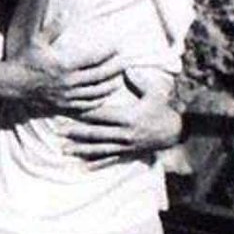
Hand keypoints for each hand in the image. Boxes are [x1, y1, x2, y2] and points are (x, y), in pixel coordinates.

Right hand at [9, 33, 124, 112]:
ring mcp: (66, 96)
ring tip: (119, 80)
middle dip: (115, 69)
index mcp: (64, 65)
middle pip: (99, 76)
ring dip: (110, 87)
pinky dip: (97, 102)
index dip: (108, 53)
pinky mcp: (62, 106)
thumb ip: (54, 27)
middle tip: (126, 63)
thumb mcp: (38, 41)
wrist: (12, 84)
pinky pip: (84, 106)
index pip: (94, 58)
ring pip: (95, 93)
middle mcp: (68, 82)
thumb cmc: (25, 60)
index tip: (118, 47)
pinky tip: (103, 98)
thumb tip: (67, 12)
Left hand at [60, 87, 183, 164]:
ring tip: (64, 150)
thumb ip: (140, 80)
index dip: (84, 112)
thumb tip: (126, 68)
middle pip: (95, 133)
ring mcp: (125, 146)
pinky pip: (110, 160)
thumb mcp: (156, 92)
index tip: (69, 109)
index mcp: (128, 117)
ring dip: (81, 149)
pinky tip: (83, 166)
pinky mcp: (128, 154)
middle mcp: (124, 134)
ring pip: (99, 149)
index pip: (101, 114)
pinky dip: (96, 163)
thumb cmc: (164, 109)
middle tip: (58, 132)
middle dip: (76, 133)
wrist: (176, 132)